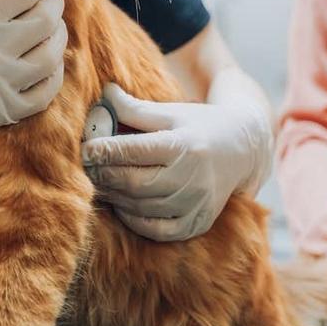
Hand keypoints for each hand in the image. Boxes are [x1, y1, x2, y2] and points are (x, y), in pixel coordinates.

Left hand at [80, 83, 271, 241]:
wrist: (242, 151)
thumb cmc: (199, 126)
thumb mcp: (171, 113)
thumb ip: (136, 109)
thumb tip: (104, 95)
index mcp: (184, 145)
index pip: (135, 151)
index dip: (105, 150)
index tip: (85, 149)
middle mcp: (191, 177)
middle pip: (134, 182)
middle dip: (104, 175)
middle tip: (85, 168)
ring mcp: (195, 204)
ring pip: (141, 207)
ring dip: (114, 197)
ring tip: (99, 184)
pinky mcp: (196, 223)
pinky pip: (156, 230)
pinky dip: (134, 220)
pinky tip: (122, 204)